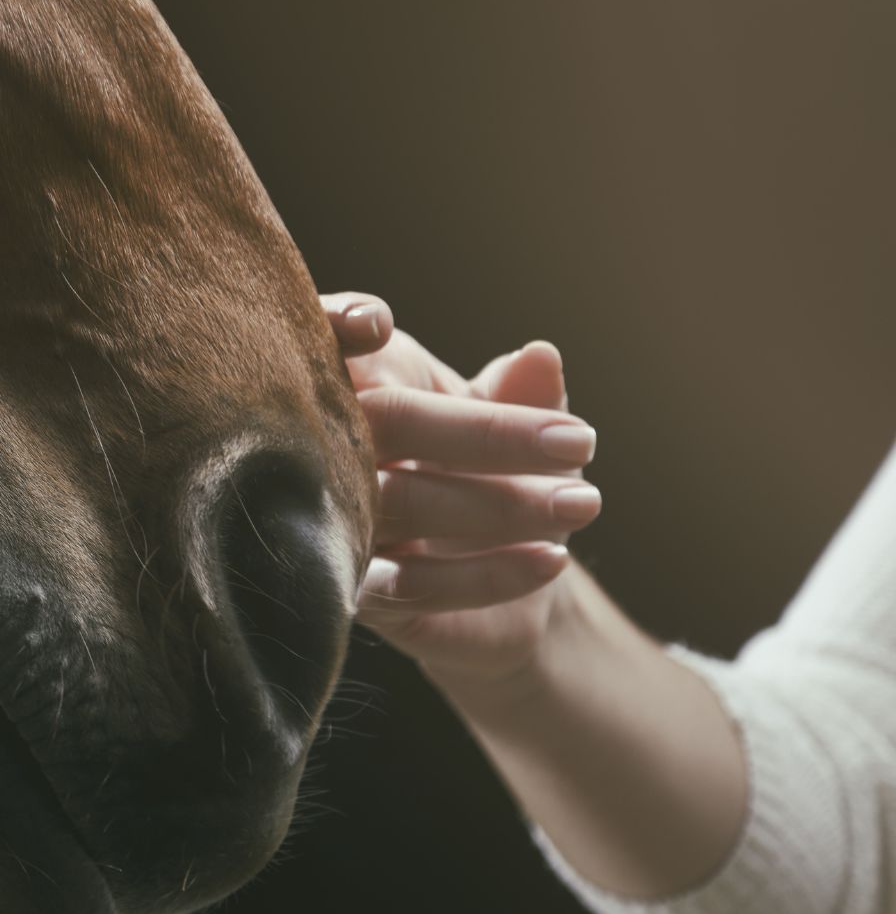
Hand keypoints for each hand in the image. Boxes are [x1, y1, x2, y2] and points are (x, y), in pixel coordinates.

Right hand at [321, 293, 601, 686]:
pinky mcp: (357, 592)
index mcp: (360, 382)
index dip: (339, 320)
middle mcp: (331, 447)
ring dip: (502, 505)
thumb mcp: (516, 422)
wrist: (507, 575)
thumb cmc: (494, 472)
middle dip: (487, 433)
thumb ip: (523, 392)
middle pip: (389, 422)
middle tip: (580, 442)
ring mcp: (335, 520)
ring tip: (583, 502)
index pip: (330, 339)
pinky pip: (413, 583)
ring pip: (405, 502)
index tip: (380, 325)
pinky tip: (551, 559)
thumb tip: (540, 355)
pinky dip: (487, 574)